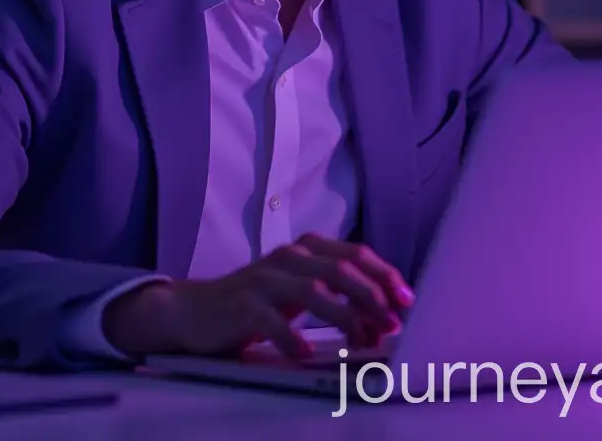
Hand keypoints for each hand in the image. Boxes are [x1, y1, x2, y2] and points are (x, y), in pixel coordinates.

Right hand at [105, 233, 413, 359]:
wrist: (195, 311)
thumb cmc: (257, 303)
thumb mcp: (299, 291)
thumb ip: (335, 294)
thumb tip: (382, 316)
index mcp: (307, 249)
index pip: (355, 254)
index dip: (384, 275)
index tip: (406, 300)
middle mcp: (288, 257)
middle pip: (340, 269)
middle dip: (372, 296)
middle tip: (391, 323)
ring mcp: (264, 278)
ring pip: (313, 290)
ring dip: (343, 317)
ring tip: (361, 341)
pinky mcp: (242, 304)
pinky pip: (271, 319)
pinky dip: (291, 337)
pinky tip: (305, 352)